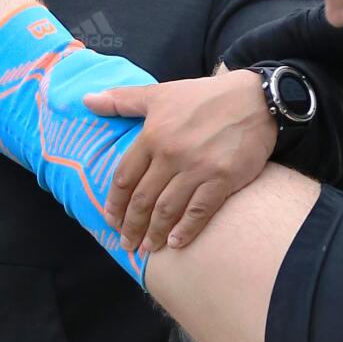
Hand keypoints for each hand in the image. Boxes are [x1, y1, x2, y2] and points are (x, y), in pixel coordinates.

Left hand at [84, 70, 275, 252]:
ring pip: (167, 209)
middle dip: (131, 226)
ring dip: (154, 233)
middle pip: (142, 199)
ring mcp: (197, 168)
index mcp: (152, 135)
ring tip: (148, 248)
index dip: (115, 203)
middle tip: (126, 244)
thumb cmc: (204, 97)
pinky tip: (176, 243)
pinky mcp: (223, 178)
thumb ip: (122, 100)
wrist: (255, 99)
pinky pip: (199, 211)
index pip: (124, 177)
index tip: (110, 220)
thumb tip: (87, 100)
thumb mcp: (159, 93)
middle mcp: (170, 154)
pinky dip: (185, 230)